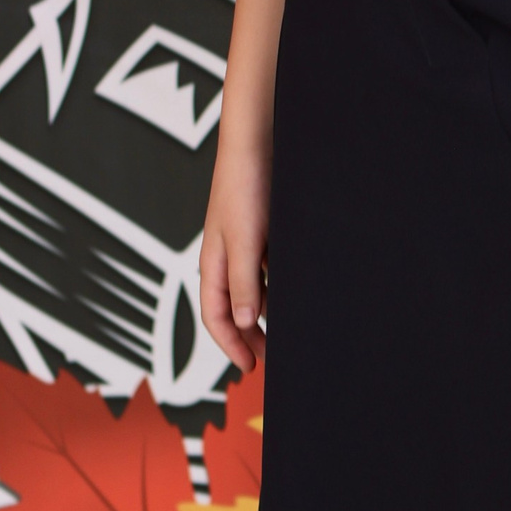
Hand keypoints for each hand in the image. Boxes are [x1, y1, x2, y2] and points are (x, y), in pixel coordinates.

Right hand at [201, 152, 269, 373]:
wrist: (259, 142)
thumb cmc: (244, 186)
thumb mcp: (244, 240)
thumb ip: (243, 282)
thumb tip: (243, 322)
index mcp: (214, 263)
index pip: (216, 316)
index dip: (230, 345)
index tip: (250, 368)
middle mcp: (227, 258)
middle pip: (235, 308)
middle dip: (249, 336)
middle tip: (272, 358)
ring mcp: (246, 245)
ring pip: (253, 290)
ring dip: (266, 313)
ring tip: (287, 332)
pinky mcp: (264, 232)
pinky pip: (268, 270)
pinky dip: (278, 288)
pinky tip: (295, 294)